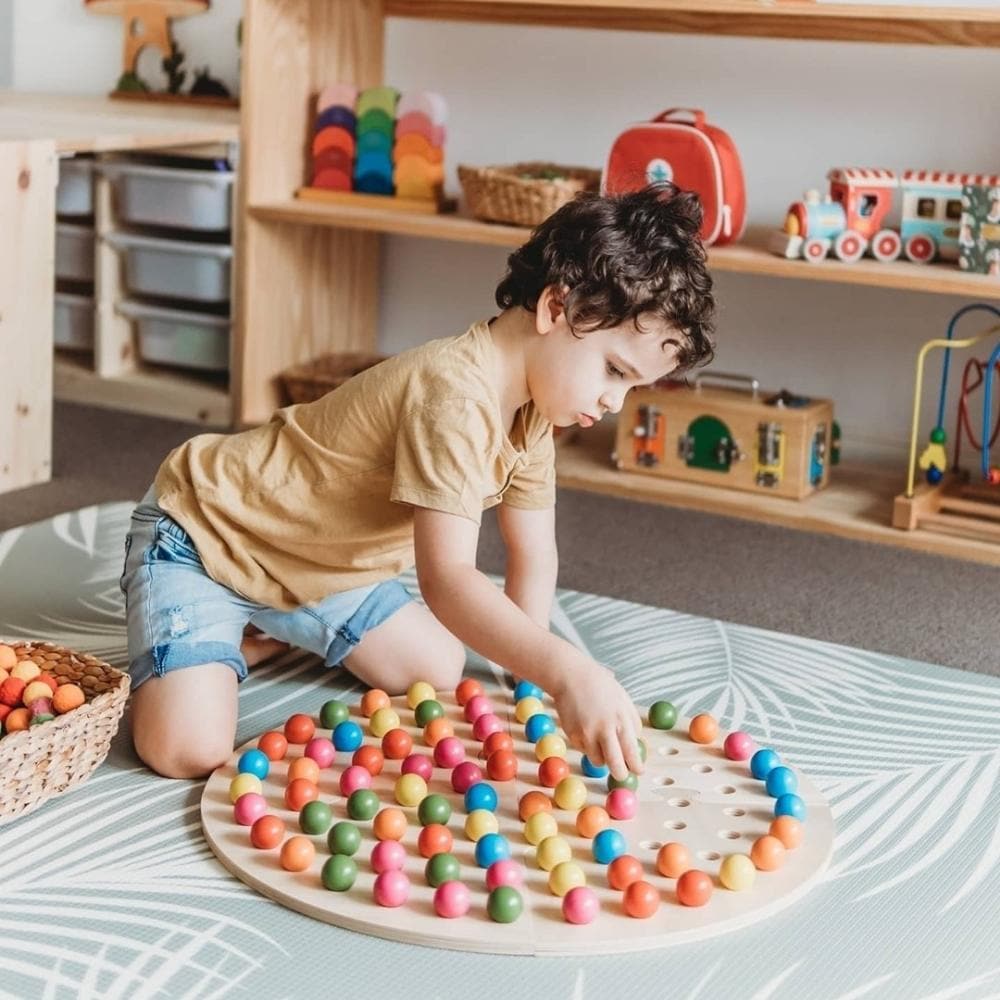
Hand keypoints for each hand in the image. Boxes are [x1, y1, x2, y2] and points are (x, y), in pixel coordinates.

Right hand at [550, 656, 643, 780]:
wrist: (570, 676)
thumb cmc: (599, 685)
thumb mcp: (623, 699)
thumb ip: (631, 721)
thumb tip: (636, 743)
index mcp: (621, 720)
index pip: (632, 752)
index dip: (636, 766)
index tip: (638, 771)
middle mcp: (605, 729)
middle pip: (616, 764)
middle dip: (620, 773)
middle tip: (621, 774)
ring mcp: (587, 734)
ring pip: (598, 761)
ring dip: (602, 757)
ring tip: (600, 741)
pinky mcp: (573, 735)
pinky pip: (583, 749)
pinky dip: (587, 745)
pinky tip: (586, 728)